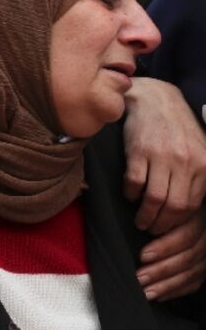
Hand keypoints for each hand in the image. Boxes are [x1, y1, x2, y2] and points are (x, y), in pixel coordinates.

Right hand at [122, 78, 205, 233]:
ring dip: (144, 215)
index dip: (177, 222)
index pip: (191, 206)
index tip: (167, 228)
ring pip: (154, 199)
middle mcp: (186, 161)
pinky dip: (130, 194)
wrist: (155, 100)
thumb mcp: (198, 151)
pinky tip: (129, 195)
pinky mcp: (139, 151)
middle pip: (174, 206)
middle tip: (151, 229)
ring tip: (139, 220)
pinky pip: (134, 183)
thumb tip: (189, 208)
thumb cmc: (176, 130)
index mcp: (203, 165)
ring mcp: (162, 156)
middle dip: (161, 224)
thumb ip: (198, 178)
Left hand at [137, 210, 205, 300]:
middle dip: (161, 270)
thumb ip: (156, 215)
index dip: (165, 247)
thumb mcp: (164, 206)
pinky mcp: (205, 269)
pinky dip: (176, 290)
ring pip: (191, 273)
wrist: (191, 214)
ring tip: (146, 291)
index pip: (185, 236)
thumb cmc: (165, 213)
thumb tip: (139, 224)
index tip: (143, 256)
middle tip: (140, 277)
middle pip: (188, 257)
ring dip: (166, 285)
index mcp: (197, 219)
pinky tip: (159, 295)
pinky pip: (194, 283)